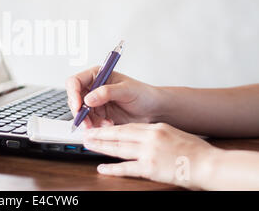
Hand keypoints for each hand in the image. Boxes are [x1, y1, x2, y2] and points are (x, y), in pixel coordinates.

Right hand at [66, 68, 161, 127]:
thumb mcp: (126, 90)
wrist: (153, 110)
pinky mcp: (99, 115)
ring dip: (89, 121)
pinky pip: (90, 122)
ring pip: (81, 113)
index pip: (75, 82)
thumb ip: (106, 92)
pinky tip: (108, 124)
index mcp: (98, 75)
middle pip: (74, 99)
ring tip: (103, 124)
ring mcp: (95, 102)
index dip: (73, 93)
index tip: (79, 105)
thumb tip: (89, 97)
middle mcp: (94, 88)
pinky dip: (96, 126)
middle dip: (79, 112)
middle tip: (86, 121)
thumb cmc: (143, 94)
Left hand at [83, 123, 219, 188]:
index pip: (127, 126)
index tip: (99, 128)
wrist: (209, 164)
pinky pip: (127, 168)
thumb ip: (156, 133)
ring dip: (101, 147)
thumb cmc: (196, 151)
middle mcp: (149, 137)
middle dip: (100, 135)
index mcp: (155, 128)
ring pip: (119, 148)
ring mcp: (149, 152)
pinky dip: (113, 168)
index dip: (111, 128)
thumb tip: (142, 135)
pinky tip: (102, 168)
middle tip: (86, 135)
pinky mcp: (150, 168)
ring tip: (88, 146)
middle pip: (119, 135)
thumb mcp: (174, 133)